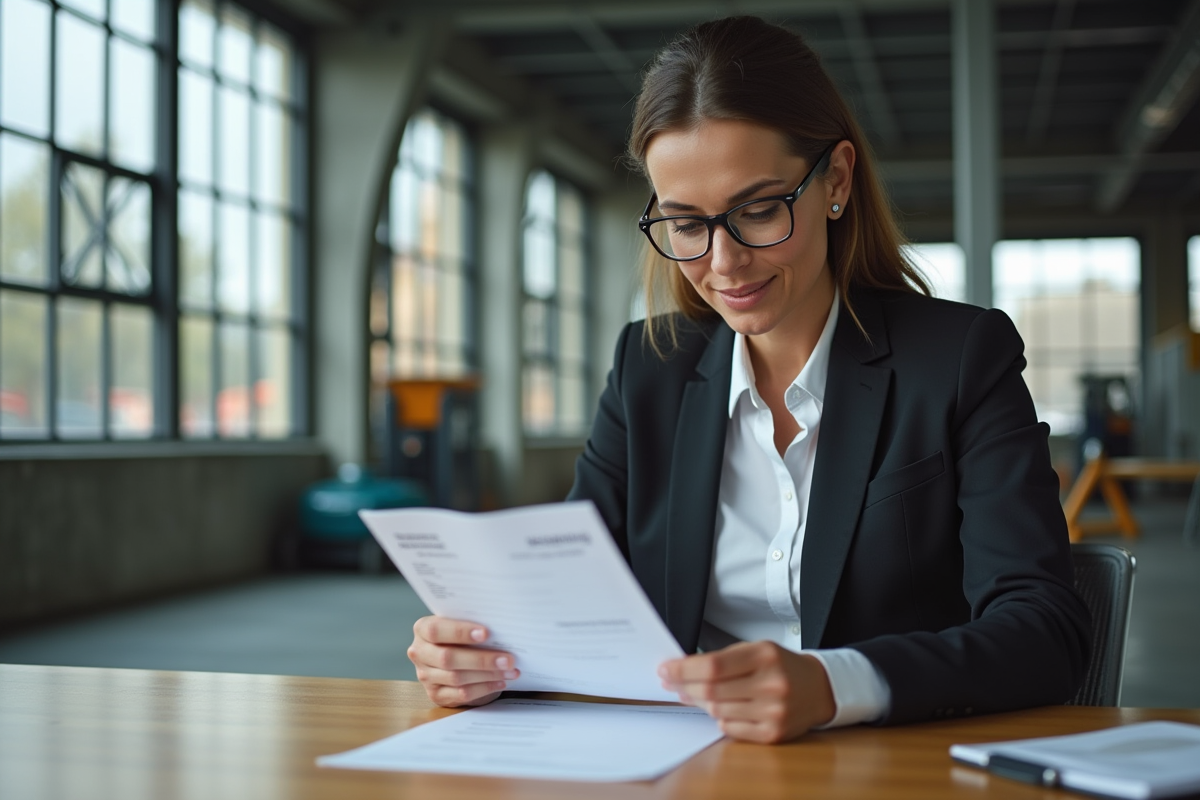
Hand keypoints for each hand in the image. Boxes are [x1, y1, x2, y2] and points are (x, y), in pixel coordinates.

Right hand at [408, 616, 518, 706]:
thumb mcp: (461, 624)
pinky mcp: (436, 694)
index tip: (486, 633)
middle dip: (481, 659)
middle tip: (508, 659)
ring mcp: (425, 676)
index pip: (436, 631)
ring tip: (510, 671)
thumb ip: (472, 625)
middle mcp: (419, 652)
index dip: (460, 632)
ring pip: (457, 678)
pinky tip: (500, 681)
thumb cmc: (460, 635)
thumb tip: (501, 629)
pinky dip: (484, 688)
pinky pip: (461, 694)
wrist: (452, 655)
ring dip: (487, 675)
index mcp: (423, 629)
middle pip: (448, 658)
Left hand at [658, 641, 835, 742]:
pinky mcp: (773, 734)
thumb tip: (682, 672)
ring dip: (701, 702)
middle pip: (712, 690)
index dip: (684, 669)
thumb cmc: (781, 666)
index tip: (666, 669)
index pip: (713, 666)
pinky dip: (721, 718)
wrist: (818, 689)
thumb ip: (722, 659)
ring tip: (696, 694)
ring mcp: (774, 712)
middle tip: (671, 682)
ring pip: (718, 711)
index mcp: (765, 656)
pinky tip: (724, 708)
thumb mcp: (756, 650)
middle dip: (685, 686)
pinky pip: (730, 729)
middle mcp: (772, 684)